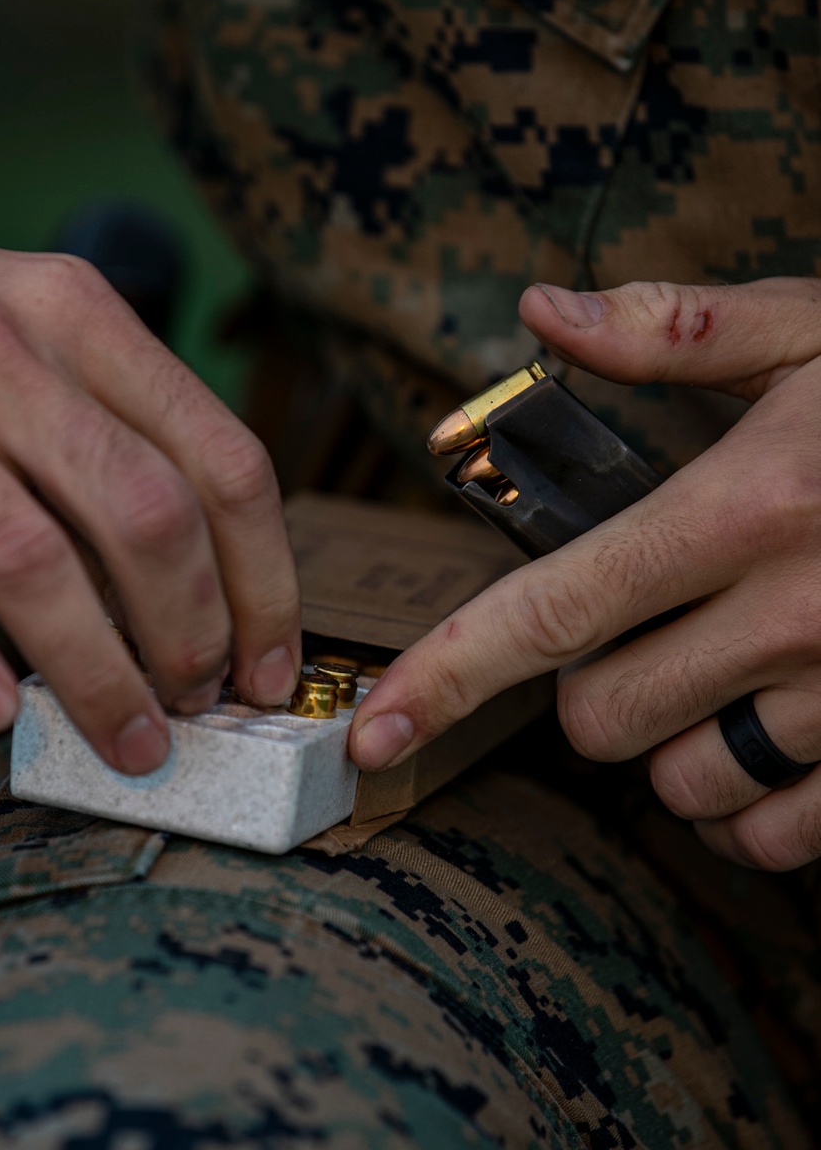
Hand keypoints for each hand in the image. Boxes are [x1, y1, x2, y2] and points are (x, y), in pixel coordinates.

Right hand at [0, 216, 299, 772]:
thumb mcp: (48, 342)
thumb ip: (123, 439)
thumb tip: (203, 599)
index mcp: (84, 316)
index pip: (223, 461)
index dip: (265, 583)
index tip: (270, 665)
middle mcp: (3, 345)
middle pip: (147, 515)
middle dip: (192, 635)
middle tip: (197, 703)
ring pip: (32, 559)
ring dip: (96, 673)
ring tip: (127, 737)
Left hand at [350, 275, 820, 870]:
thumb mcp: (816, 332)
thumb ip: (671, 329)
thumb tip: (541, 315)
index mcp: (745, 506)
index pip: (553, 609)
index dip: (446, 675)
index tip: (372, 730)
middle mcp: (794, 614)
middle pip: (602, 718)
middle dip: (589, 691)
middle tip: (638, 635)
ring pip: (685, 783)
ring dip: (672, 746)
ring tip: (717, 677)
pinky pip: (777, 834)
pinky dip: (752, 804)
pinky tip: (774, 736)